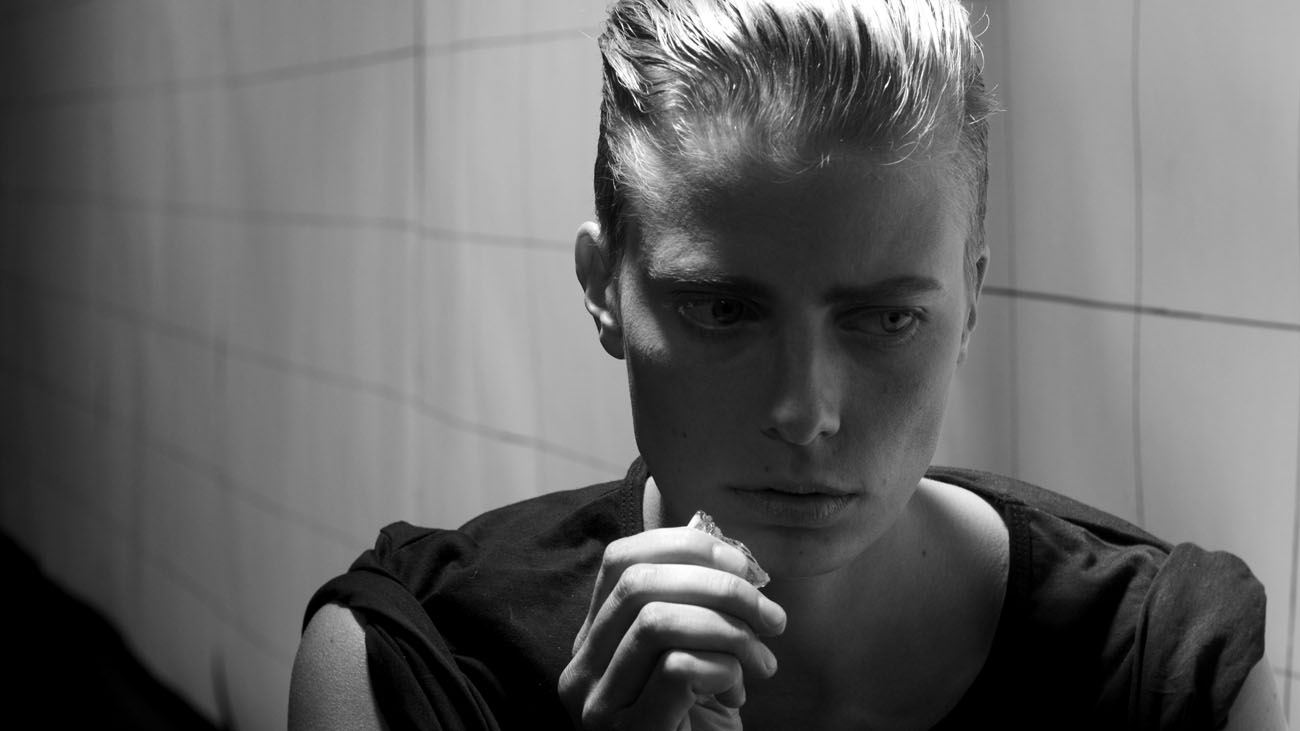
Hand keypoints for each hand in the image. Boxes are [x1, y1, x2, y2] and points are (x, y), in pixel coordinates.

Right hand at [558, 527, 786, 729]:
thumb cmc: (700, 726)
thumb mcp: (692, 655)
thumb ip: (691, 606)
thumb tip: (724, 547)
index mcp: (592, 639)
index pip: (621, 559)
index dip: (688, 547)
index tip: (744, 566)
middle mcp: (581, 669)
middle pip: (640, 583)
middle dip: (720, 584)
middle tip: (769, 614)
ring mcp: (597, 706)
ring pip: (658, 622)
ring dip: (730, 629)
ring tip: (763, 657)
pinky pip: (681, 670)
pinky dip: (726, 668)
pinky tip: (739, 692)